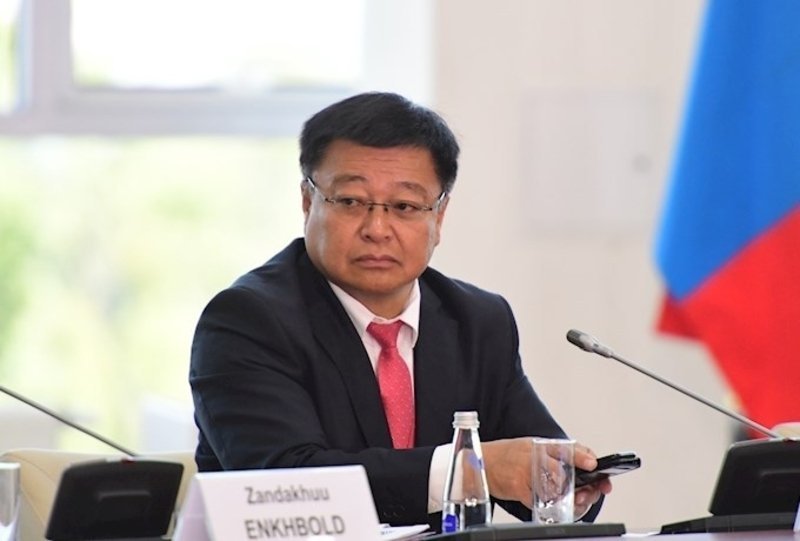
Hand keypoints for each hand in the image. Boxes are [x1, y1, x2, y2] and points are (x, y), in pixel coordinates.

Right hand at [482, 439, 611, 517]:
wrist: (480, 463)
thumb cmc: (507, 456)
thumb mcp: (531, 447)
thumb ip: (553, 454)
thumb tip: (581, 462)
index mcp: (540, 444)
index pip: (566, 447)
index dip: (582, 456)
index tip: (594, 463)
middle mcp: (534, 455)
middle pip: (564, 470)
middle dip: (581, 486)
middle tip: (588, 493)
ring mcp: (525, 470)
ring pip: (554, 487)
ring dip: (567, 497)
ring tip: (574, 500)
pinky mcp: (518, 486)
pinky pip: (539, 500)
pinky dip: (548, 506)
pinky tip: (552, 505)